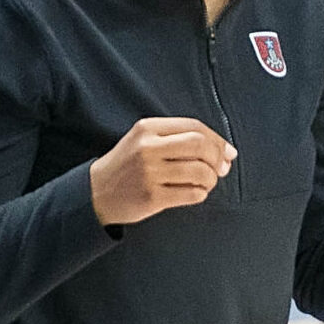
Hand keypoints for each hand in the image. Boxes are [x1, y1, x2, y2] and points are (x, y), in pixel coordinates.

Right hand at [89, 117, 234, 227]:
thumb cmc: (127, 166)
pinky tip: (195, 192)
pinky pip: (191, 193)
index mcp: (147, 128)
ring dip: (211, 179)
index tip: (228, 152)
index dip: (218, 139)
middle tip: (220, 168)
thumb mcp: (143, 140)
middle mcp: (147, 148)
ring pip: (199, 171)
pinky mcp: (151, 197)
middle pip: (200, 145)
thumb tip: (226, 151)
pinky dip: (201, 193)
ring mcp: (148, 173)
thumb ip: (178, 139)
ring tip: (206, 182)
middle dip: (217, 158)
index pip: (194, 127)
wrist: (95, 192)